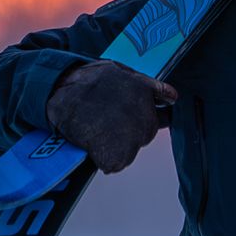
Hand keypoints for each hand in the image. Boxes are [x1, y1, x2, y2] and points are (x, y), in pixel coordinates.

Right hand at [44, 61, 177, 173]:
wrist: (62, 94)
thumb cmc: (88, 80)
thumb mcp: (124, 72)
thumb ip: (152, 86)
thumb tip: (172, 96)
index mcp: (149, 100)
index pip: (159, 118)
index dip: (142, 118)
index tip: (127, 117)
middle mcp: (146, 121)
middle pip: (142, 136)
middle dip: (127, 131)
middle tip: (104, 120)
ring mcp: (134, 141)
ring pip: (128, 151)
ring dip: (114, 145)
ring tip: (96, 128)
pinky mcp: (118, 157)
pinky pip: (114, 163)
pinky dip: (103, 158)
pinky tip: (92, 142)